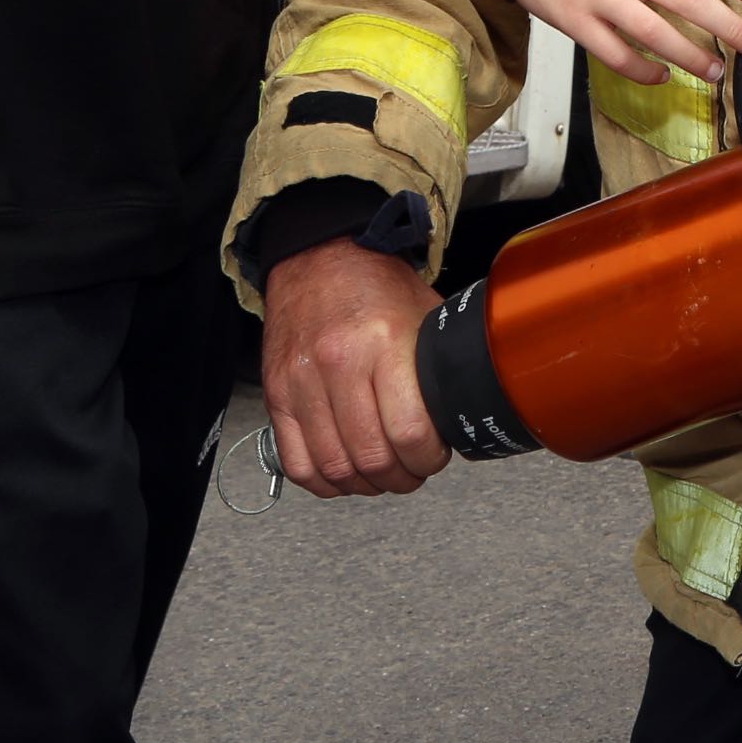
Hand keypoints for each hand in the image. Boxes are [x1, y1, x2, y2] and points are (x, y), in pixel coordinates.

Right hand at [261, 236, 446, 497]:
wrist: (318, 257)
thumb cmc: (375, 285)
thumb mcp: (424, 314)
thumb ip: (440, 365)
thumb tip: (463, 413)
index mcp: (384, 343)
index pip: (410, 431)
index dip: (429, 458)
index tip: (435, 455)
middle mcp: (338, 364)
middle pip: (372, 458)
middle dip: (401, 477)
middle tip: (413, 471)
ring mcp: (302, 383)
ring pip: (335, 468)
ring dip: (365, 485)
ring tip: (383, 474)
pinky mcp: (277, 395)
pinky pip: (297, 463)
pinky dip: (324, 481)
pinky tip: (345, 472)